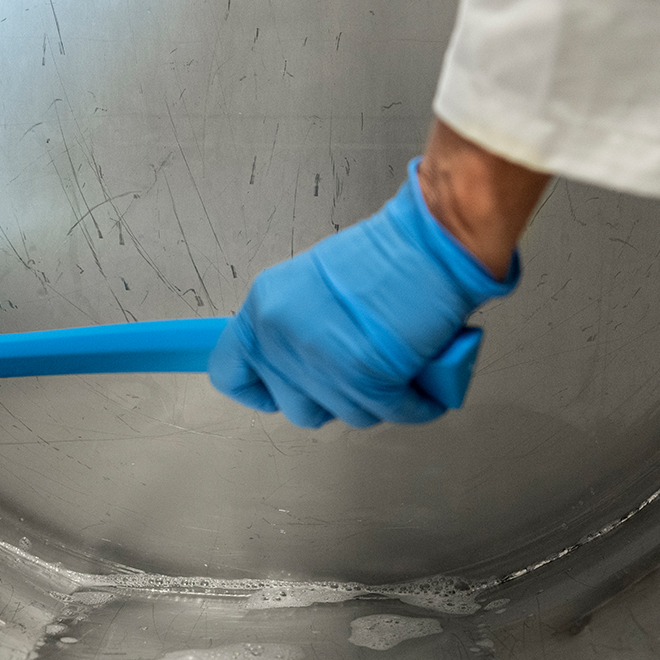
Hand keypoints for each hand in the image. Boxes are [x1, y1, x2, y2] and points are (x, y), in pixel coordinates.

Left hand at [209, 156, 522, 427]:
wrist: (430, 245)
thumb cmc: (386, 254)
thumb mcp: (313, 284)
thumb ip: (297, 325)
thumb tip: (305, 362)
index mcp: (263, 309)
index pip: (229, 373)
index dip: (260, 390)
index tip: (277, 392)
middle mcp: (282, 339)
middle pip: (294, 406)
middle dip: (330, 398)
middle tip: (356, 374)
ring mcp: (322, 364)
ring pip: (347, 415)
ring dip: (376, 400)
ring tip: (396, 370)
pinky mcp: (367, 382)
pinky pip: (392, 413)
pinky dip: (415, 404)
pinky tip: (424, 386)